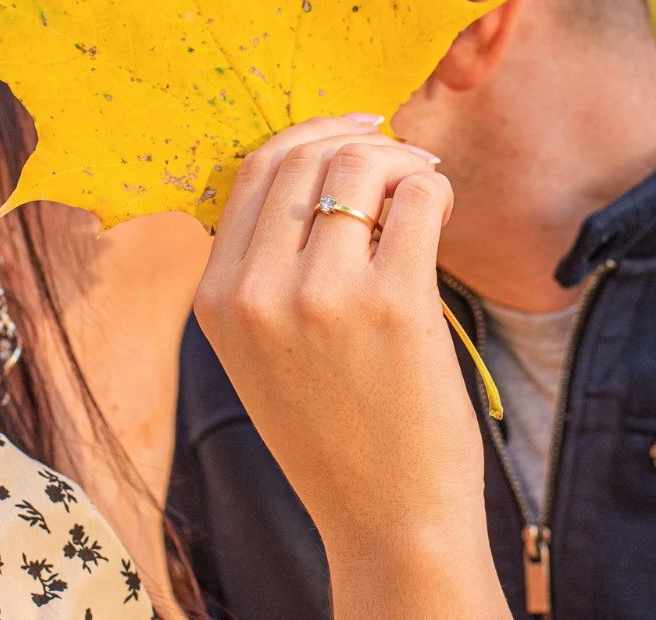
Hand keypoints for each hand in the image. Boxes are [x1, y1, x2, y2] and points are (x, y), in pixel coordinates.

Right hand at [194, 116, 506, 618]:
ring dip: (403, 163)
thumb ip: (264, 269)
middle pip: (302, 157)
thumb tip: (313, 166)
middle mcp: (256, 292)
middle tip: (403, 160)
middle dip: (360, 142)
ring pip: (359, 165)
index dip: (306, 138)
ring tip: (425, 190)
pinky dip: (435, 191)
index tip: (351, 136)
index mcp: (215, 300)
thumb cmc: (334, 431)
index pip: (250, 172)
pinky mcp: (393, 304)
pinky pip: (418, 199)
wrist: (386, 519)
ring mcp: (322, 296)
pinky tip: (440, 215)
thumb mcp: (259, 352)